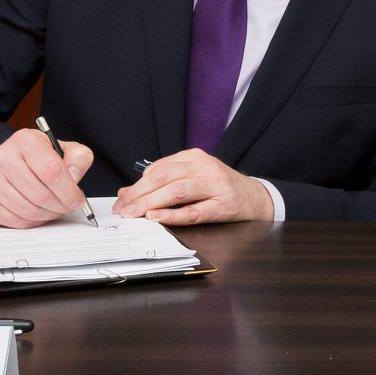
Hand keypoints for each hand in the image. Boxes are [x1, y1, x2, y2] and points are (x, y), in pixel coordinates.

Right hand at [0, 127, 92, 228]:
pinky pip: (13, 221)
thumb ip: (78, 158)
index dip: (68, 191)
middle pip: (39, 194)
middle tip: (67, 207)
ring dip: (47, 215)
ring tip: (54, 209)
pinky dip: (31, 222)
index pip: (51, 171)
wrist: (9, 161)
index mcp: (25, 141)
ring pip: (27, 210)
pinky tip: (38, 213)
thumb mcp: (63, 149)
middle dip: (59, 206)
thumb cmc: (39, 157)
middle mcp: (2, 158)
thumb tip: (74, 176)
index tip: (77, 200)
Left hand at [113, 148, 273, 225]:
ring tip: (133, 215)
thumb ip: (162, 183)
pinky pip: (194, 211)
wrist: (253, 197)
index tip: (122, 200)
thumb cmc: (218, 187)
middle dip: (138, 194)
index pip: (158, 168)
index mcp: (194, 157)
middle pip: (164, 177)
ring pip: (177, 191)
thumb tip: (126, 193)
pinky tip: (157, 217)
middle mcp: (204, 167)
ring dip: (150, 203)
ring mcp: (215, 185)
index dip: (137, 185)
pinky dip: (173, 215)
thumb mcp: (191, 178)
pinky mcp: (223, 205)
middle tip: (122, 210)